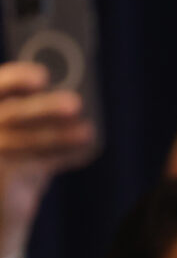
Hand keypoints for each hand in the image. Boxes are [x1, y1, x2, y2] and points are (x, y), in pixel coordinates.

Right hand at [0, 61, 96, 257]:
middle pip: (11, 116)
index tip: (43, 76)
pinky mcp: (2, 181)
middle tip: (76, 103)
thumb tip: (75, 100)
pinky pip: (40, 165)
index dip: (15, 80)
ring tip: (88, 130)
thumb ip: (38, 122)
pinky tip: (88, 148)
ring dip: (61, 135)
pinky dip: (67, 155)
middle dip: (44, 109)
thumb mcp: (22, 141)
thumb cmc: (10, 168)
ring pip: (26, 142)